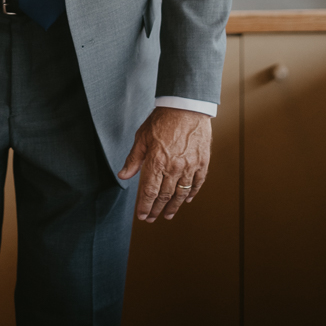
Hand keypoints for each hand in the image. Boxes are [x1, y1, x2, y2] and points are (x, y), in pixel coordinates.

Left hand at [118, 107, 211, 222]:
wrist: (186, 107)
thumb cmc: (162, 119)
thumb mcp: (142, 137)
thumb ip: (134, 159)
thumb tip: (123, 175)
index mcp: (157, 162)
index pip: (149, 192)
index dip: (145, 206)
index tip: (142, 216)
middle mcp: (173, 167)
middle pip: (164, 196)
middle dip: (156, 209)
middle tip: (152, 218)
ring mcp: (189, 166)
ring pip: (181, 194)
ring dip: (174, 207)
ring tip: (168, 215)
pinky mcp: (202, 162)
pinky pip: (197, 183)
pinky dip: (191, 193)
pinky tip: (187, 199)